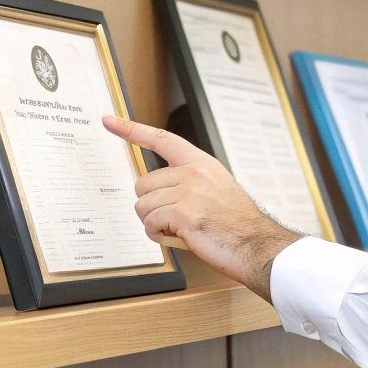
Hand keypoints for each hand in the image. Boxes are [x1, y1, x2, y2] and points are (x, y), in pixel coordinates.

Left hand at [103, 115, 301, 300]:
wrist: (257, 246)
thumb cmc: (236, 226)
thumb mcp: (215, 191)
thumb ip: (187, 184)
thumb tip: (155, 193)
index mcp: (201, 164)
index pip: (161, 139)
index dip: (131, 129)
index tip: (109, 121)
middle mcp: (194, 173)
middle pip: (142, 185)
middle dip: (151, 207)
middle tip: (174, 220)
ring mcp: (189, 192)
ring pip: (143, 207)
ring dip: (155, 224)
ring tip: (181, 230)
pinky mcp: (184, 214)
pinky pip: (150, 224)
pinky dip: (159, 236)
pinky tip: (180, 238)